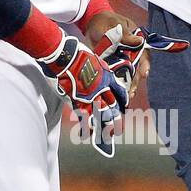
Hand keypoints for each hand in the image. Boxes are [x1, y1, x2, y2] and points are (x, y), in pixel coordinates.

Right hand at [36, 31, 128, 156]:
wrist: (66, 56)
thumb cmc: (79, 54)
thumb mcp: (95, 59)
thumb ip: (100, 69)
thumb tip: (103, 72)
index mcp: (107, 77)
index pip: (119, 92)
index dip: (122, 100)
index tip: (124, 106)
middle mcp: (101, 89)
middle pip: (111, 107)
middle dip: (115, 119)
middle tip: (118, 128)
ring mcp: (90, 96)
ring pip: (100, 115)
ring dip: (103, 126)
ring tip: (106, 136)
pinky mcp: (78, 99)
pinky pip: (83, 116)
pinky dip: (85, 126)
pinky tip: (87, 133)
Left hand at [92, 22, 188, 99]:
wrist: (92, 23)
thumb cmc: (107, 21)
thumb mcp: (115, 25)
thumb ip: (125, 34)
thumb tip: (139, 41)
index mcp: (137, 42)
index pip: (144, 55)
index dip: (145, 65)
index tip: (144, 73)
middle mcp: (132, 53)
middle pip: (137, 69)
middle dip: (135, 80)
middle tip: (131, 89)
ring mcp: (122, 61)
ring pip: (128, 75)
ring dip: (128, 86)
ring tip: (127, 95)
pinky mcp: (112, 66)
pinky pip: (116, 77)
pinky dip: (117, 85)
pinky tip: (117, 93)